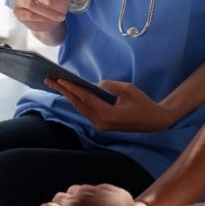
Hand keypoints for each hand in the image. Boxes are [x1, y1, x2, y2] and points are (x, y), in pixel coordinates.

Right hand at [13, 0, 68, 33]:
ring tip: (58, 16)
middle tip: (51, 2)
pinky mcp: (18, 12)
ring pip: (29, 3)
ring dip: (45, 11)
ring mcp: (19, 0)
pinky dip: (41, 18)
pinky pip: (28, 14)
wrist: (51, 22)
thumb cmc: (56, 5)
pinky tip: (50, 20)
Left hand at [45, 78, 174, 131]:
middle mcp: (101, 122)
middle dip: (63, 91)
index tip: (59, 79)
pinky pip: (87, 112)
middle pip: (78, 104)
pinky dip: (79, 102)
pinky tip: (71, 93)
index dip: (72, 88)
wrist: (155, 121)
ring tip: (56, 85)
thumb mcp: (128, 89)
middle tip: (49, 80)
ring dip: (69, 97)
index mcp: (108, 114)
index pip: (85, 99)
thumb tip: (95, 85)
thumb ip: (110, 86)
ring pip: (81, 109)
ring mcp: (101, 126)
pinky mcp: (103, 125)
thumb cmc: (144, 103)